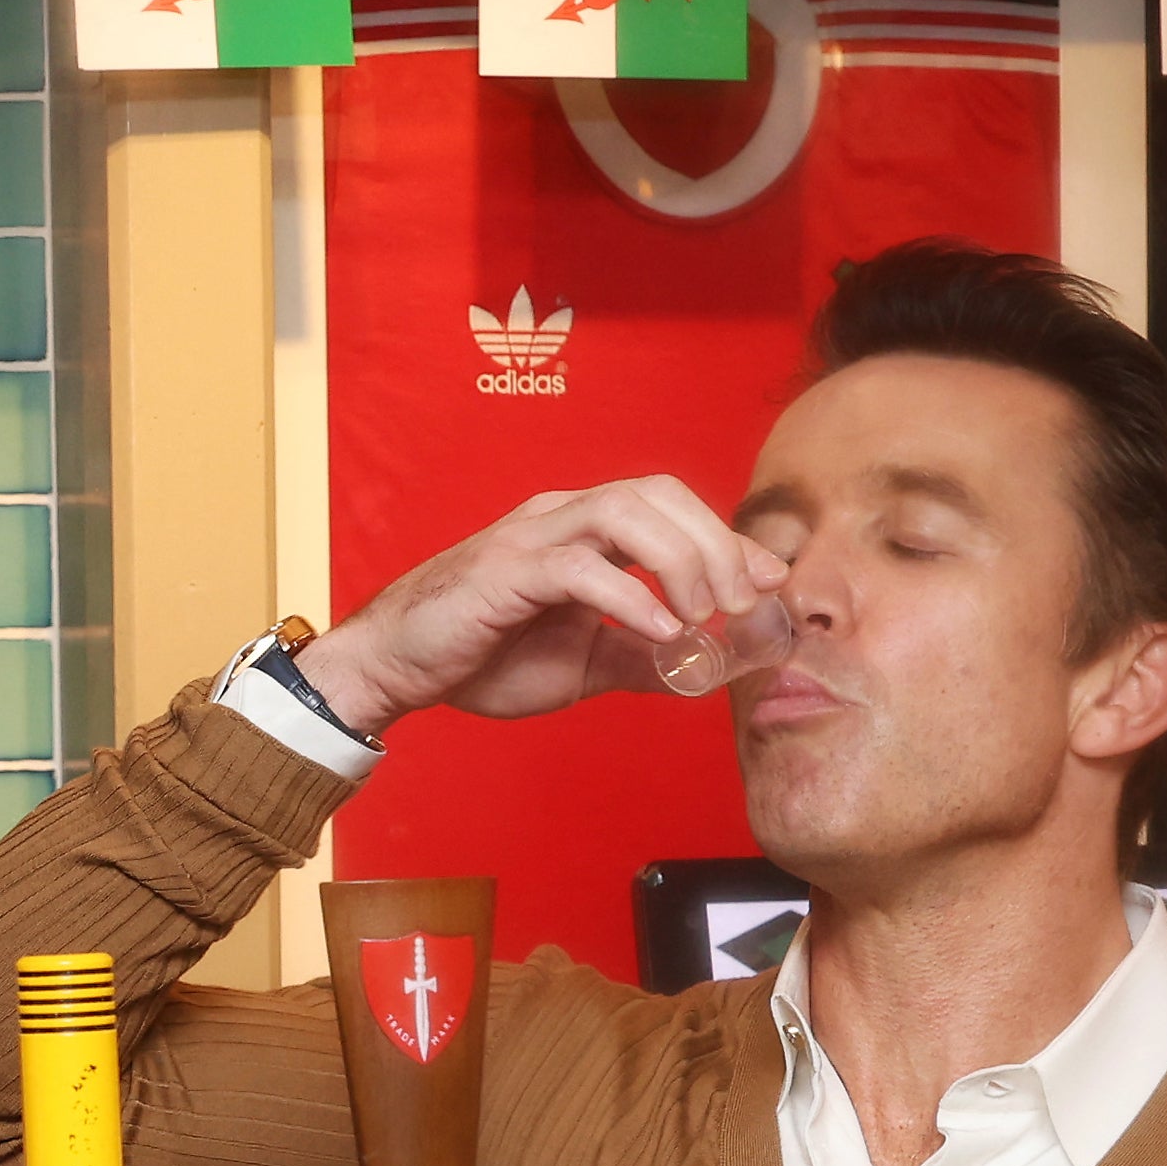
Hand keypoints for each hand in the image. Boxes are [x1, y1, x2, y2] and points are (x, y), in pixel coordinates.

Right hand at [290, 477, 785, 735]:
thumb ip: (643, 660)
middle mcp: (561, 517)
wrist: (396, 669)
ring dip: (682, 560)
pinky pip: (581, 567)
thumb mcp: (584, 665)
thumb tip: (707, 671)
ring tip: (705, 615)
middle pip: (660, 493)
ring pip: (627, 512)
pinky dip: (632, 598)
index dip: (729, 539)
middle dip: (716, 543)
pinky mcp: (505, 570)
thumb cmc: (480, 657)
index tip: (770, 585)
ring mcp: (532, 537)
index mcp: (582, 531)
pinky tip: (661, 634)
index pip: (671, 509)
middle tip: (745, 604)